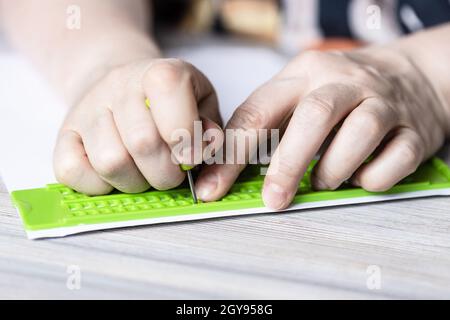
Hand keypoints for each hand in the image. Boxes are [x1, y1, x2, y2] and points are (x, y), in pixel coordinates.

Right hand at [54, 58, 222, 194]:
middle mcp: (119, 85)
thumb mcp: (202, 105)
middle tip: (172, 173)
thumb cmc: (170, 102)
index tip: (190, 158)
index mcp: (160, 74)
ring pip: (110, 163)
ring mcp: (86, 109)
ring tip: (144, 171)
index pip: (174, 111)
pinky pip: (73, 171)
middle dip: (166, 173)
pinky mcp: (64, 133)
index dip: (187, 144)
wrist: (123, 83)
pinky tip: (116, 174)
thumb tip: (204, 155)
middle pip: (143, 144)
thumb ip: (212, 132)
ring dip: (135, 181)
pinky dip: (98, 185)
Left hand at [195, 48, 449, 208]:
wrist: (409, 74)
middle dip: (288, 165)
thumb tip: (228, 170)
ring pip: (360, 134)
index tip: (215, 186)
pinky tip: (360, 177)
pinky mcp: (414, 128)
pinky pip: (396, 158)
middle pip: (313, 117)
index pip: (259, 111)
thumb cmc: (341, 90)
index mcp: (305, 72)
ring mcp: (384, 102)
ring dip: (334, 170)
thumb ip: (269, 124)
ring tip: (321, 182)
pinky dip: (373, 177)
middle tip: (273, 199)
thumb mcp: (300, 91)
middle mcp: (345, 81)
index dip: (233, 153)